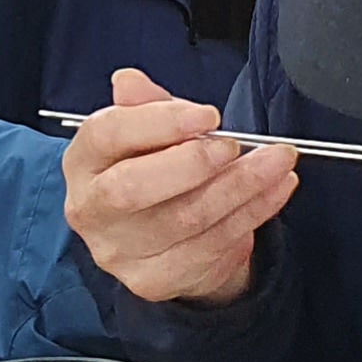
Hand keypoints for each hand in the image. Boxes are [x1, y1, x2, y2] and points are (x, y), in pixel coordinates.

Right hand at [61, 68, 297, 305]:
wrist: (163, 237)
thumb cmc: (154, 169)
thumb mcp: (149, 129)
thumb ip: (145, 105)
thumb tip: (129, 82)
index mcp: (83, 160)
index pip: (107, 136)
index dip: (159, 122)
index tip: (208, 115)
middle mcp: (90, 209)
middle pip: (133, 188)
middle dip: (193, 163)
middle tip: (235, 145)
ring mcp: (119, 251)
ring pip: (185, 220)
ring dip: (241, 186)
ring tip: (277, 161)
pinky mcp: (153, 279)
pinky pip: (211, 247)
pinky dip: (252, 214)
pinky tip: (275, 190)